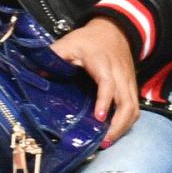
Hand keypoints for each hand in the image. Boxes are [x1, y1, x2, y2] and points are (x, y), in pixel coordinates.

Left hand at [52, 17, 142, 146]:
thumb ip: (54, 56)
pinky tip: (115, 132)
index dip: (104, 101)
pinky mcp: (132, 88)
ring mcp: (128, 82)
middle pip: (127, 103)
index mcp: (103, 64)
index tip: (99, 118)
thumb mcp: (68, 43)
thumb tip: (36, 74)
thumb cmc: (89, 40)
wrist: (113, 30)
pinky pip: (135, 108)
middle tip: (103, 142)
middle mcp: (120, 75)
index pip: (108, 84)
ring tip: (107, 142)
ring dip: (123, 127)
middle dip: (117, 125)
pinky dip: (127, 123)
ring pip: (134, 109)